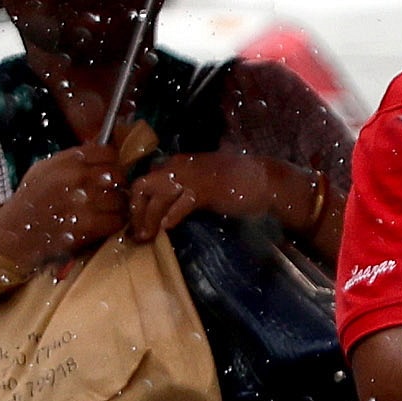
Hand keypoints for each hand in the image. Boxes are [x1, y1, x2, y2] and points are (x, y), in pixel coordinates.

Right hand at [0, 139, 131, 271]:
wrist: (12, 234)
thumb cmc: (28, 202)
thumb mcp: (43, 170)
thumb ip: (71, 160)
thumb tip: (101, 154)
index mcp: (66, 161)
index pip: (107, 153)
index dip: (112, 163)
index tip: (109, 172)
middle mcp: (76, 178)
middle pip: (117, 175)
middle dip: (117, 186)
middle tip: (111, 194)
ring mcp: (82, 203)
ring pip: (120, 199)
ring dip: (118, 206)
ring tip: (108, 211)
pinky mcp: (86, 227)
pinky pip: (116, 220)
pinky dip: (114, 223)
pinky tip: (105, 224)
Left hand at [123, 150, 305, 241]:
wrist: (265, 180)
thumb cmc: (236, 184)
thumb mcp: (202, 184)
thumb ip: (183, 191)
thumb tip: (163, 210)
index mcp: (179, 163)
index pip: (146, 180)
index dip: (137, 202)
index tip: (136, 221)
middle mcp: (180, 166)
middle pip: (143, 187)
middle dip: (137, 211)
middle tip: (137, 233)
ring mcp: (192, 177)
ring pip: (158, 198)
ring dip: (148, 219)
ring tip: (146, 237)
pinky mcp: (205, 190)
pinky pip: (180, 204)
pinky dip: (172, 216)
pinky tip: (167, 228)